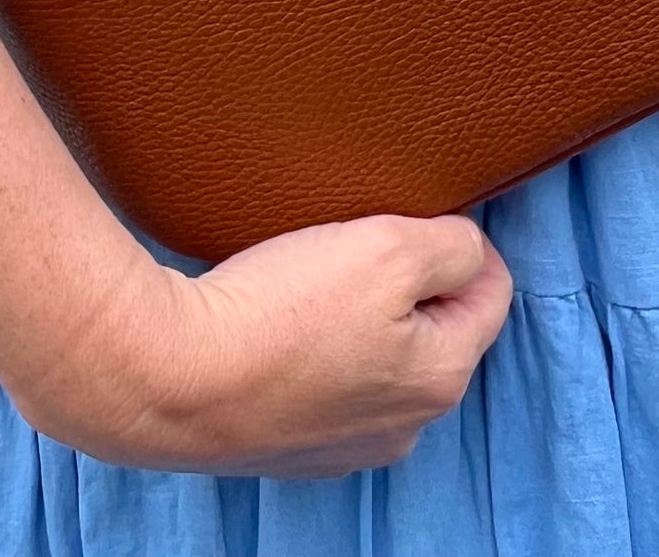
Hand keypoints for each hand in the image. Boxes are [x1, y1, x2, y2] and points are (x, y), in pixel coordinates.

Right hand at [13, 213, 513, 477]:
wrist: (167, 377)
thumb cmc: (280, 312)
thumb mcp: (389, 249)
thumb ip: (452, 245)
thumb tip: (469, 248)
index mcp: (441, 378)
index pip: (491, 292)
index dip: (463, 240)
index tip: (418, 213)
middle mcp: (402, 426)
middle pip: (434, 327)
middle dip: (409, 281)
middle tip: (357, 239)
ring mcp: (340, 443)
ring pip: (375, 355)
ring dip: (357, 314)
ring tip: (311, 273)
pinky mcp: (284, 444)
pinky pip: (320, 378)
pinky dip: (309, 345)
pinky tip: (275, 316)